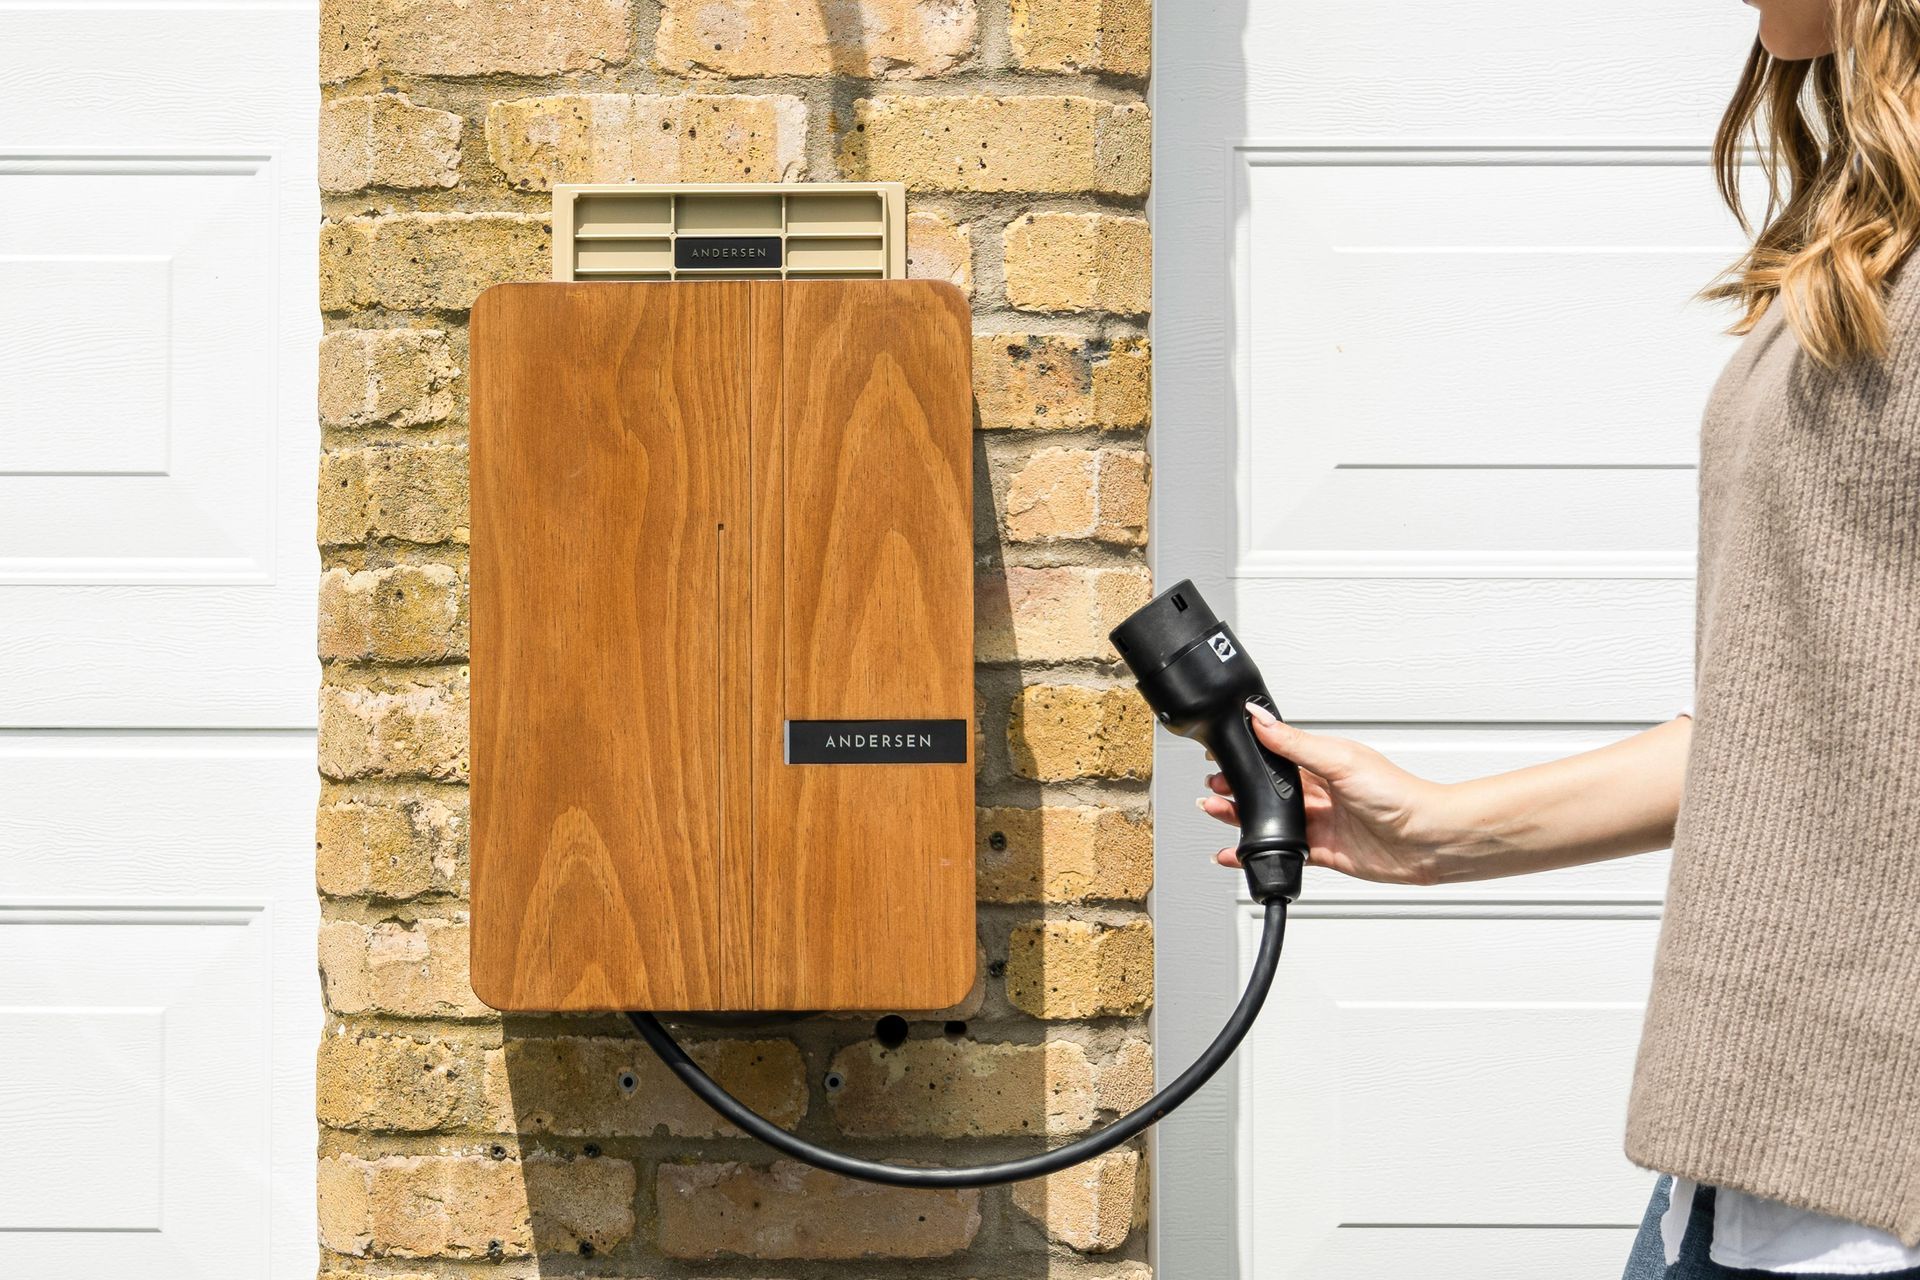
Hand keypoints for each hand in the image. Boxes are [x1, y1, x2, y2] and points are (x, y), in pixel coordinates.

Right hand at [1199, 708, 1457, 885]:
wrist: (1428, 841)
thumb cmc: (1400, 796)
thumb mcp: (1340, 760)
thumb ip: (1295, 744)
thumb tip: (1260, 718)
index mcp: (1324, 760)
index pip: (1277, 752)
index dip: (1249, 754)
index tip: (1222, 754)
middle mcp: (1321, 789)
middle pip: (1268, 788)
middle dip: (1237, 787)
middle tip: (1212, 789)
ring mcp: (1322, 820)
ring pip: (1270, 818)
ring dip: (1241, 816)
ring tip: (1215, 812)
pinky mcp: (1324, 850)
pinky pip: (1283, 849)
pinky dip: (1258, 850)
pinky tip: (1238, 852)